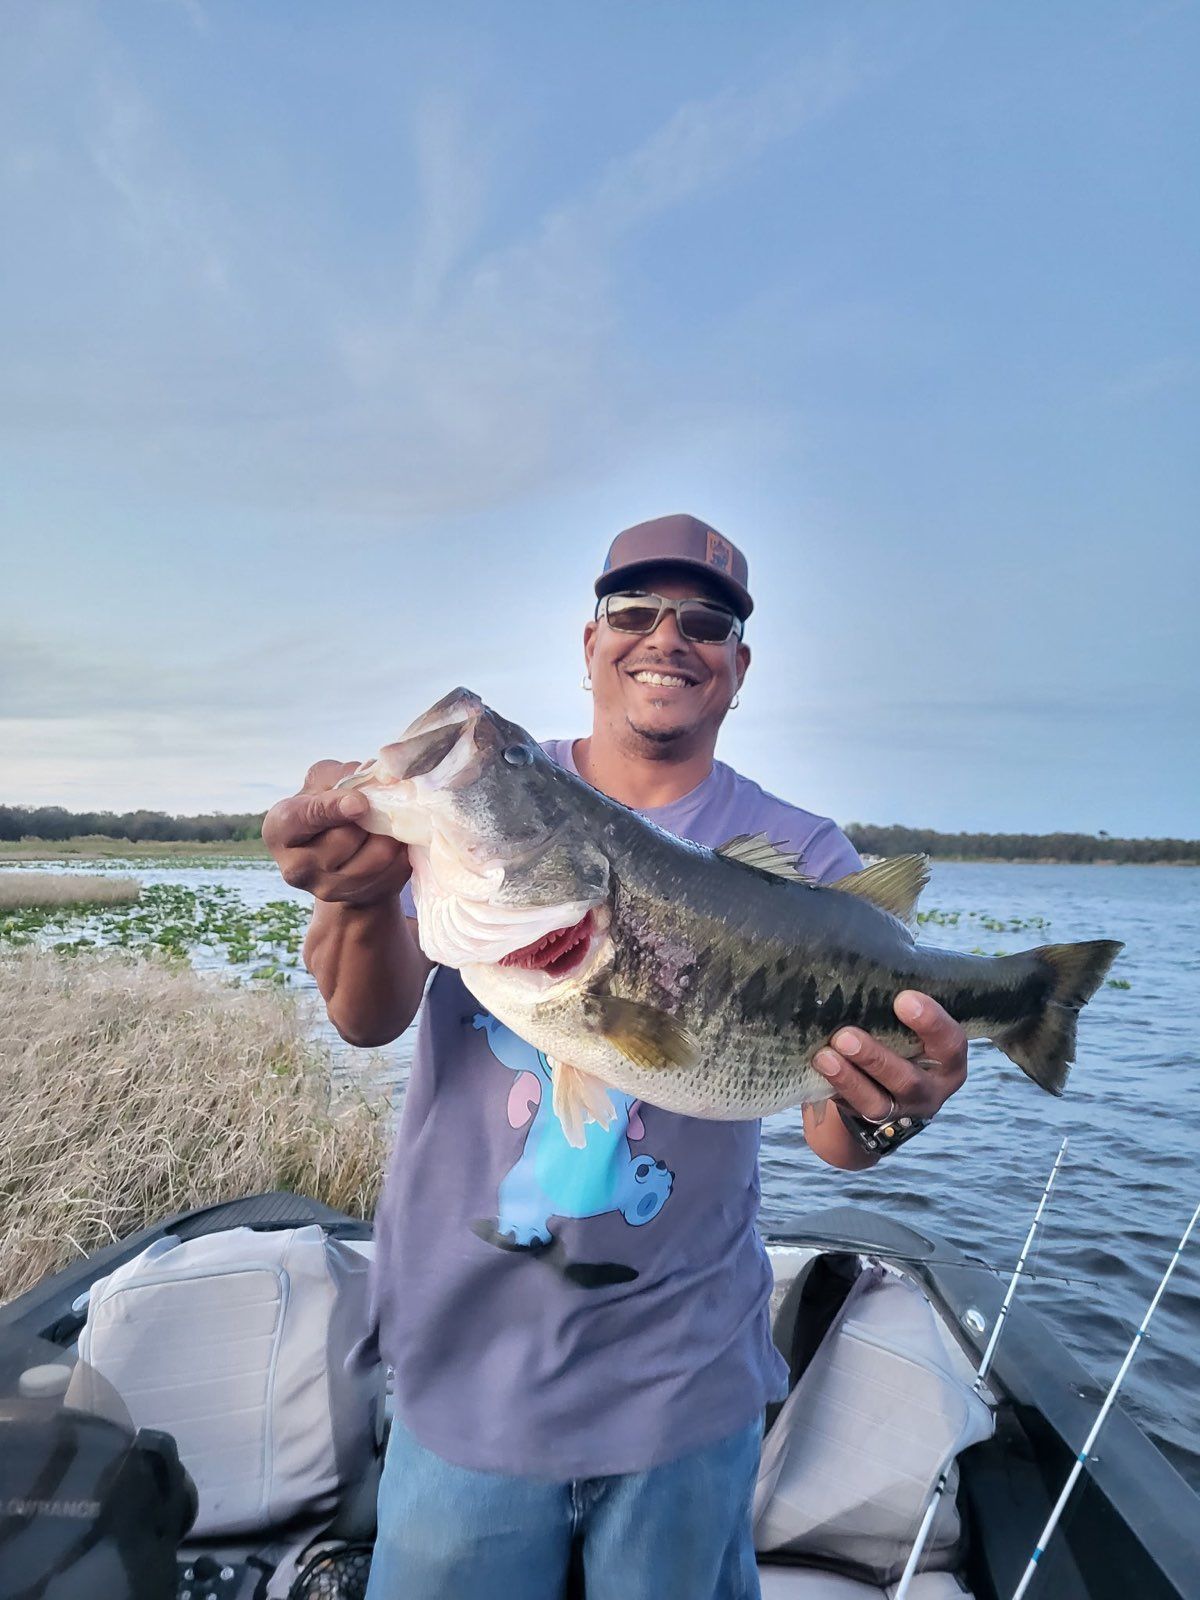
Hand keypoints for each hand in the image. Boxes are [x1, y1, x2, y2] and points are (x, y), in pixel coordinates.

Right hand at [261, 759, 411, 906]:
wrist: (344, 853)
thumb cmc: (329, 807)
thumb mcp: (324, 782)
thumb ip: (340, 776)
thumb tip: (374, 779)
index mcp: (279, 831)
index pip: (303, 819)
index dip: (332, 808)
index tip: (360, 802)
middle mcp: (297, 868)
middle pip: (346, 838)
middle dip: (368, 816)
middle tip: (375, 805)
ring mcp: (329, 890)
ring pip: (377, 856)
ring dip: (390, 833)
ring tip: (387, 822)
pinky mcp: (363, 898)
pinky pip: (396, 870)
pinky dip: (402, 850)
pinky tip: (395, 841)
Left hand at [812, 991, 967, 1123]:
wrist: (888, 1077)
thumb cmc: (903, 1030)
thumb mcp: (916, 1019)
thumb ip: (905, 998)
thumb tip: (883, 949)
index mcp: (949, 1060)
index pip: (950, 1042)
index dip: (931, 1023)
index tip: (903, 998)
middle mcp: (930, 1089)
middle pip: (908, 1080)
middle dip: (875, 1059)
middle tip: (846, 1035)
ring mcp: (899, 1109)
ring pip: (876, 1102)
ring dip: (848, 1079)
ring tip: (823, 1057)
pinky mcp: (869, 1119)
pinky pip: (850, 1110)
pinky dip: (833, 1090)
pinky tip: (815, 1070)